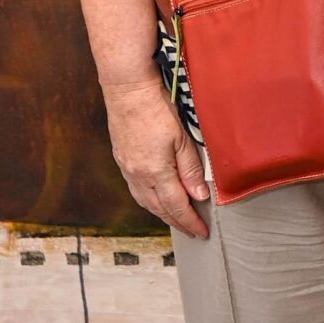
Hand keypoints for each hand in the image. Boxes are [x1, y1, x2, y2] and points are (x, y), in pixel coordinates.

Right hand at [102, 76, 211, 239]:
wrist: (127, 89)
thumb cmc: (155, 108)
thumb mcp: (181, 138)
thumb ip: (190, 169)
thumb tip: (199, 196)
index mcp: (155, 172)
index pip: (176, 206)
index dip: (190, 222)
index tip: (201, 233)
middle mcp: (138, 175)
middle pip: (159, 209)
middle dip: (177, 223)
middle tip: (191, 232)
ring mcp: (127, 168)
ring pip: (145, 202)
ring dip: (162, 214)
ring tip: (175, 219)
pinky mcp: (121, 159)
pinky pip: (135, 190)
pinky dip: (148, 200)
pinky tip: (155, 198)